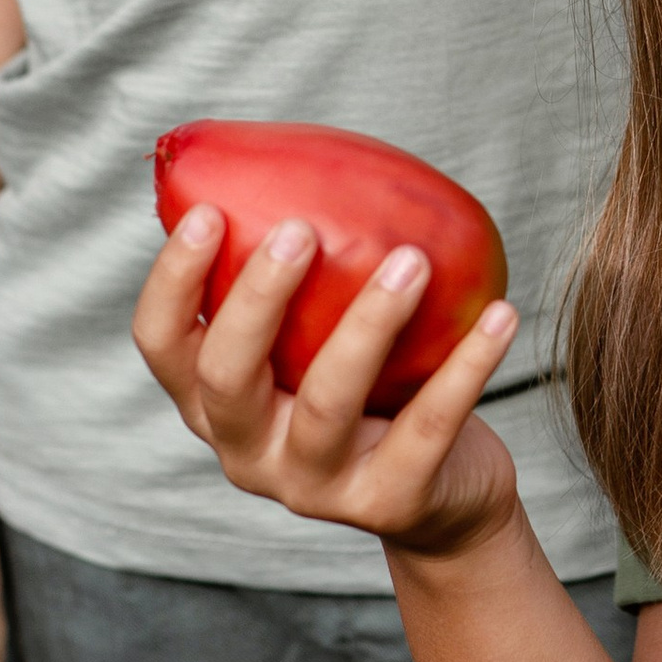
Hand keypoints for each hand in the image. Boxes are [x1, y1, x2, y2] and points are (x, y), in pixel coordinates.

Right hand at [132, 208, 521, 558]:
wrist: (445, 499)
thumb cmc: (375, 391)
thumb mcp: (320, 343)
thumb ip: (305, 279)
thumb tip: (313, 157)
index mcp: (215, 405)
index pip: (162, 347)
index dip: (172, 282)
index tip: (207, 213)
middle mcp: (248, 452)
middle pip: (227, 376)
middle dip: (258, 298)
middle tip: (301, 229)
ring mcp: (314, 487)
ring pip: (328, 402)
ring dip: (370, 322)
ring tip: (412, 260)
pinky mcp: (387, 504)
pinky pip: (427, 427)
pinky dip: (466, 366)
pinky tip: (499, 314)